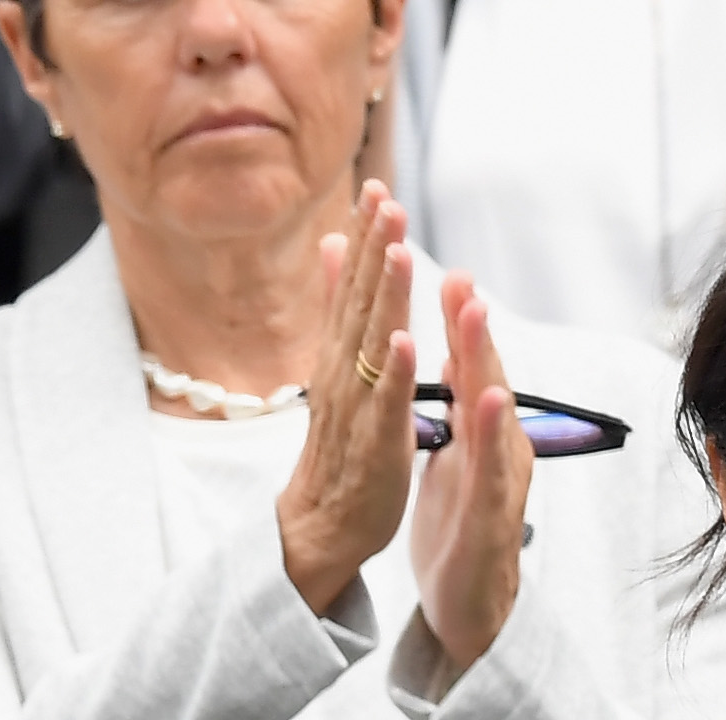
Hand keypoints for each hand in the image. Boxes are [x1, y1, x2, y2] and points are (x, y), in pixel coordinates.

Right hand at [275, 179, 419, 615]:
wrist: (320, 525)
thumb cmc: (336, 448)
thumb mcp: (334, 365)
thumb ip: (334, 304)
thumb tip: (330, 245)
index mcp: (340, 354)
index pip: (350, 286)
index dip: (362, 237)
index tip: (374, 187)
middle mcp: (344, 374)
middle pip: (359, 303)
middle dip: (373, 250)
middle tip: (384, 198)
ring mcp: (358, 409)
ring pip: (373, 345)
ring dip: (384, 298)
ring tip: (397, 251)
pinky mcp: (377, 446)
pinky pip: (386, 405)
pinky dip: (395, 373)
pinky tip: (405, 341)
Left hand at [405, 271, 532, 680]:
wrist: (470, 607)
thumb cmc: (461, 528)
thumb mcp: (452, 457)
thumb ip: (455, 406)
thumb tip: (453, 353)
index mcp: (479, 434)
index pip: (468, 368)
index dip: (457, 322)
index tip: (443, 273)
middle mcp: (498, 449)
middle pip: (485, 377)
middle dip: (473, 326)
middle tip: (459, 275)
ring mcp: (500, 482)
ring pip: (494, 413)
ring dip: (485, 361)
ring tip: (473, 314)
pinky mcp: (491, 519)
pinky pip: (489, 470)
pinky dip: (487, 432)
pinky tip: (481, 397)